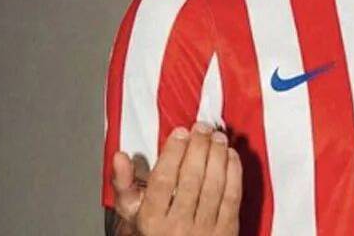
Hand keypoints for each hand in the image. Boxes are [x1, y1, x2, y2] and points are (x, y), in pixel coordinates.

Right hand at [111, 122, 242, 235]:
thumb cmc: (155, 230)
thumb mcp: (132, 213)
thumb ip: (124, 183)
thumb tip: (120, 156)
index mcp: (151, 220)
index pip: (163, 180)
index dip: (173, 152)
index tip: (181, 132)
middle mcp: (177, 226)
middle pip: (191, 178)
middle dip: (199, 147)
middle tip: (202, 128)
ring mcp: (203, 230)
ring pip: (213, 185)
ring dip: (218, 155)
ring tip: (218, 137)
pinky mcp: (225, 231)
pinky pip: (232, 197)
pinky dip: (233, 172)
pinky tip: (231, 156)